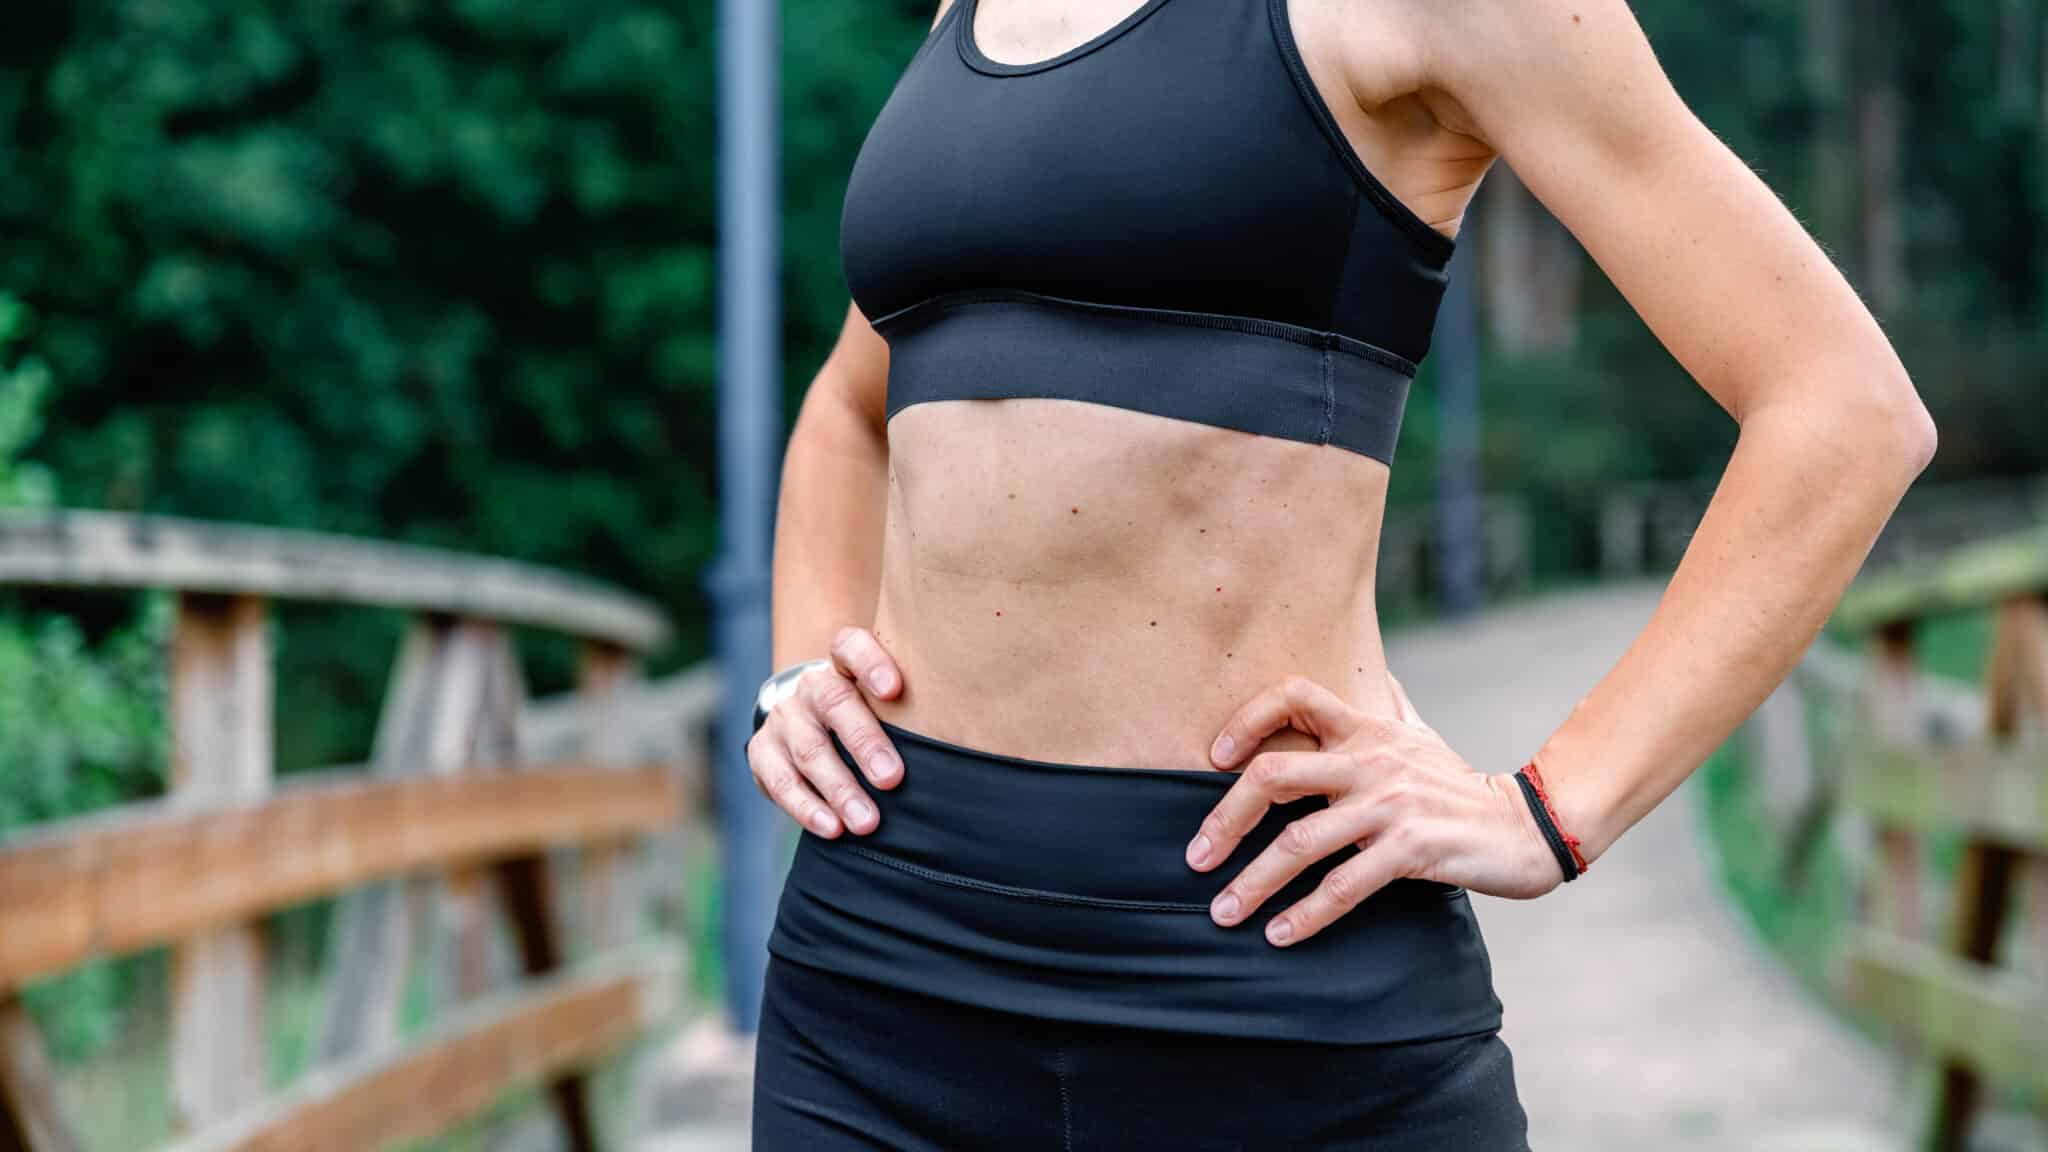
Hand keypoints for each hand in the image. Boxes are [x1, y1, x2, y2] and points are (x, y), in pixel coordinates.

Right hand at [746, 626, 904, 837]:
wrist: (811, 726)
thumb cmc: (870, 719)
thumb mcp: (889, 706)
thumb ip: (915, 708)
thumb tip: (966, 735)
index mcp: (844, 665)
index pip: (851, 647)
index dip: (870, 663)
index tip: (894, 690)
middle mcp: (811, 687)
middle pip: (834, 703)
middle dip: (865, 743)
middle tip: (892, 779)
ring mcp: (785, 719)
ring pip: (808, 749)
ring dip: (839, 788)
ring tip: (867, 821)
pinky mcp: (762, 752)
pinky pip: (780, 781)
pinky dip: (806, 807)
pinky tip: (832, 829)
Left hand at [1187, 672, 1560, 946]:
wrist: (1526, 826)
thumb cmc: (1459, 785)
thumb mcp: (1419, 736)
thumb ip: (1387, 709)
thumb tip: (1373, 678)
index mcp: (1365, 728)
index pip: (1294, 696)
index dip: (1246, 719)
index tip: (1214, 758)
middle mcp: (1370, 759)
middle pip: (1275, 774)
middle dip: (1225, 819)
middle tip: (1196, 858)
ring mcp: (1390, 804)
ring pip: (1300, 841)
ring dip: (1254, 882)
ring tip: (1224, 912)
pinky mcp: (1411, 848)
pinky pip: (1344, 885)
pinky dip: (1306, 914)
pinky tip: (1279, 933)